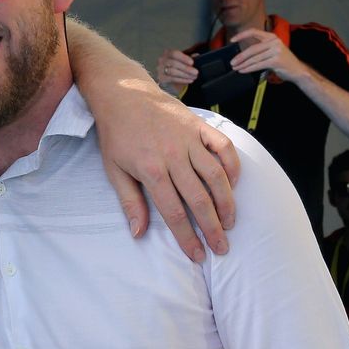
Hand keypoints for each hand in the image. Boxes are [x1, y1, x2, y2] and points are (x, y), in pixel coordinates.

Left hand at [96, 83, 238, 262]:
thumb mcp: (114, 170)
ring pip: (216, 176)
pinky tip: (233, 183)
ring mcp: (189, 139)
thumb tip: (138, 233)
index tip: (197, 255)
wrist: (122, 94)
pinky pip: (223, 146)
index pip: (174, 212)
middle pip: (199, 199)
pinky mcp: (199, 125)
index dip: (187, 237)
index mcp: (151, 171)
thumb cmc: (116, 134)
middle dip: (212, 228)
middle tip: (222, 248)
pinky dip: (232, 165)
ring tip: (230, 222)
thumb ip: (130, 202)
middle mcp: (173, 156)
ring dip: (227, 202)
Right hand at [157, 49, 196, 92]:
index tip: (192, 62)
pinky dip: (182, 80)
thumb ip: (189, 57)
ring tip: (194, 77)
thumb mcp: (183, 60)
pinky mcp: (161, 78)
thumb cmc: (177, 66)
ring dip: (185, 75)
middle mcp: (162, 60)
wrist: (169, 77)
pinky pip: (172, 79)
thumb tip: (196, 56)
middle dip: (186, 68)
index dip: (183, 58)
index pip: (174, 53)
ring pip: (172, 72)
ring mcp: (160, 69)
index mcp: (168, 53)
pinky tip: (190, 80)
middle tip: (196, 72)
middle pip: (174, 63)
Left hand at [228, 28, 305, 80]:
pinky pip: (258, 65)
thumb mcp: (272, 50)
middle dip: (240, 56)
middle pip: (252, 49)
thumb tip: (242, 54)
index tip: (232, 40)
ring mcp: (276, 51)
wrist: (297, 70)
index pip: (254, 32)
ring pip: (254, 58)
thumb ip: (260, 49)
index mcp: (272, 37)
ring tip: (236, 68)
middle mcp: (274, 42)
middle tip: (232, 62)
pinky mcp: (276, 61)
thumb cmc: (283, 61)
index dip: (242, 35)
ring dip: (243, 64)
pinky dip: (249, 68)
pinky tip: (243, 71)